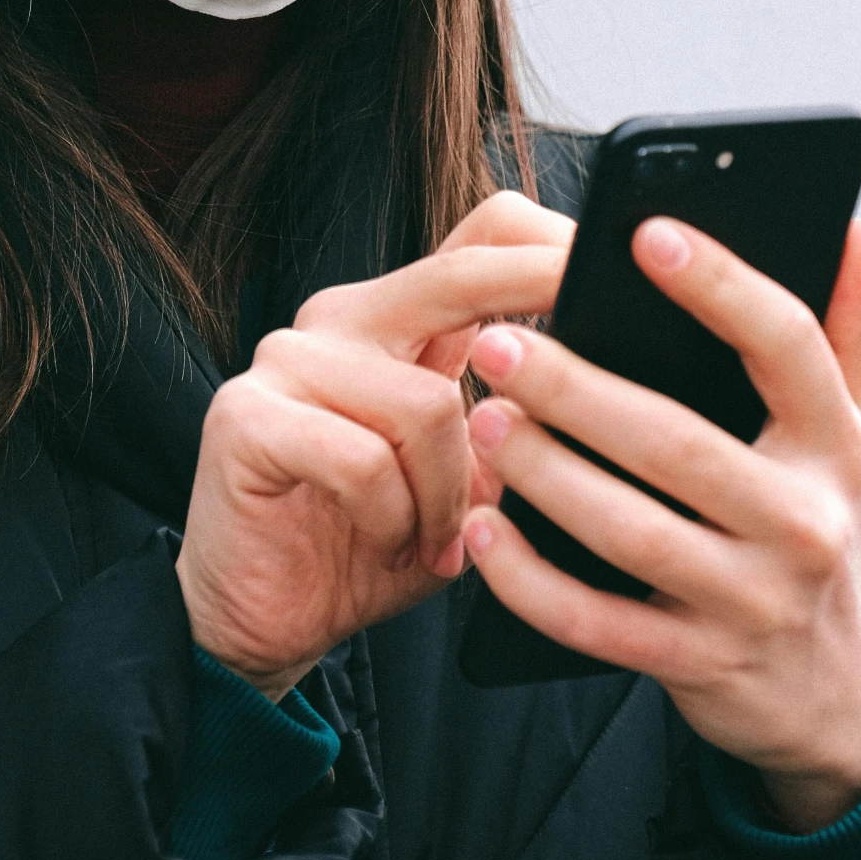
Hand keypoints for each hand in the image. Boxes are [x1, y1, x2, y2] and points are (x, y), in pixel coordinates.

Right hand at [176, 193, 573, 699]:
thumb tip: (613, 385)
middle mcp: (340, 320)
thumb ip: (519, 420)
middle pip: (458, 275)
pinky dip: (393, 518)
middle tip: (590, 349)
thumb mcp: (473, 478)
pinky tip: (387, 542)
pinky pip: (364, 460)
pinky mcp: (245, 416)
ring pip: (428, 404)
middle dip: (536, 297)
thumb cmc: (374, 546)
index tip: (615, 269)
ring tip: (437, 539)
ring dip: (451, 495)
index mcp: (398, 319)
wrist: (267, 623)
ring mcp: (286, 361)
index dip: (551, 243)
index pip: (481, 236)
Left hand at [461, 217, 860, 831]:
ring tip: (481, 418)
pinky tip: (479, 531)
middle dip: (579, 391)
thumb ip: (843, 334)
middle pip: (679, 443)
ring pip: (632, 532)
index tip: (643, 234)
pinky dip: (531, 581)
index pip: (786, 347)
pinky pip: (598, 624)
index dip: (719, 286)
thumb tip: (856, 227)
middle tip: (498, 344)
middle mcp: (803, 521)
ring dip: (545, 475)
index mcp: (835, 444)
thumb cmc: (816, 531)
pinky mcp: (698, 665)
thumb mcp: (845, 439)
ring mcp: (752, 601)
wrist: (835, 699)